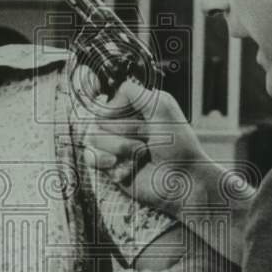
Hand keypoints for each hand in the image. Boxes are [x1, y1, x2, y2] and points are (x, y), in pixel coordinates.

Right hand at [73, 66, 218, 216]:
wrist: (181, 178)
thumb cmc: (177, 143)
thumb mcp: (162, 105)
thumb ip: (133, 92)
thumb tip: (105, 102)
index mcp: (132, 108)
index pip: (106, 99)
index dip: (117, 110)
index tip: (138, 118)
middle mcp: (119, 125)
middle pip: (97, 118)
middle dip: (125, 130)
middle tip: (148, 139)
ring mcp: (112, 146)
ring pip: (93, 137)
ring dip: (120, 147)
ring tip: (141, 154)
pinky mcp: (108, 167)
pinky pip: (90, 157)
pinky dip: (109, 162)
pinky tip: (127, 169)